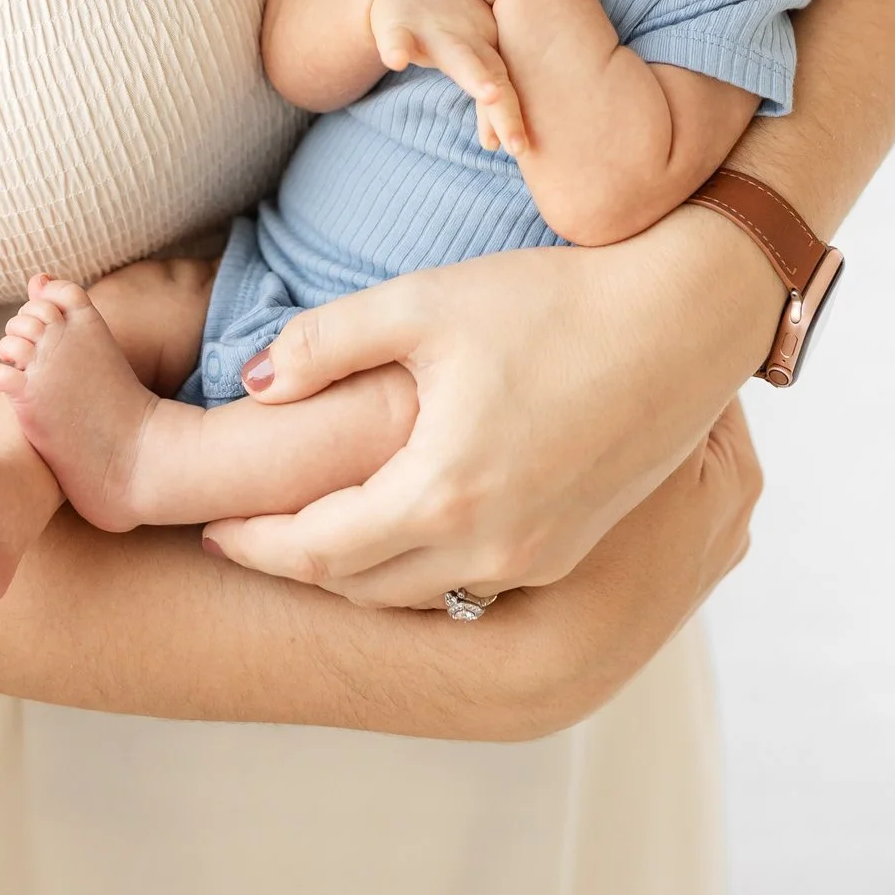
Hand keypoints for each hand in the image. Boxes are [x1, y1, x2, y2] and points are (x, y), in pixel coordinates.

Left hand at [205, 208, 782, 606]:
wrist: (684, 321)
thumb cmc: (553, 300)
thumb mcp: (426, 301)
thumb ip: (327, 341)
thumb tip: (252, 380)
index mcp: (442, 493)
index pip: (315, 550)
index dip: (253, 544)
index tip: (210, 528)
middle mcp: (489, 548)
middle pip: (359, 587)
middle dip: (294, 564)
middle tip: (245, 532)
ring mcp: (537, 559)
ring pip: (415, 594)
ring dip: (355, 572)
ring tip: (312, 529)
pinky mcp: (571, 549)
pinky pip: (469, 582)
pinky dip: (418, 566)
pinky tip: (400, 522)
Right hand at [364, 0, 527, 157]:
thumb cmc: (447, 26)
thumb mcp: (469, 57)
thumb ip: (485, 100)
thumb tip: (497, 146)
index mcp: (486, 55)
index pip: (505, 90)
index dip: (510, 118)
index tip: (517, 147)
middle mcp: (467, 43)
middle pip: (489, 74)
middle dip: (509, 98)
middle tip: (523, 114)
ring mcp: (434, 31)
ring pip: (455, 55)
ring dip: (472, 74)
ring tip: (489, 92)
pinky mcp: (397, 23)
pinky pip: (397, 37)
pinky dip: (396, 48)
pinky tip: (396, 61)